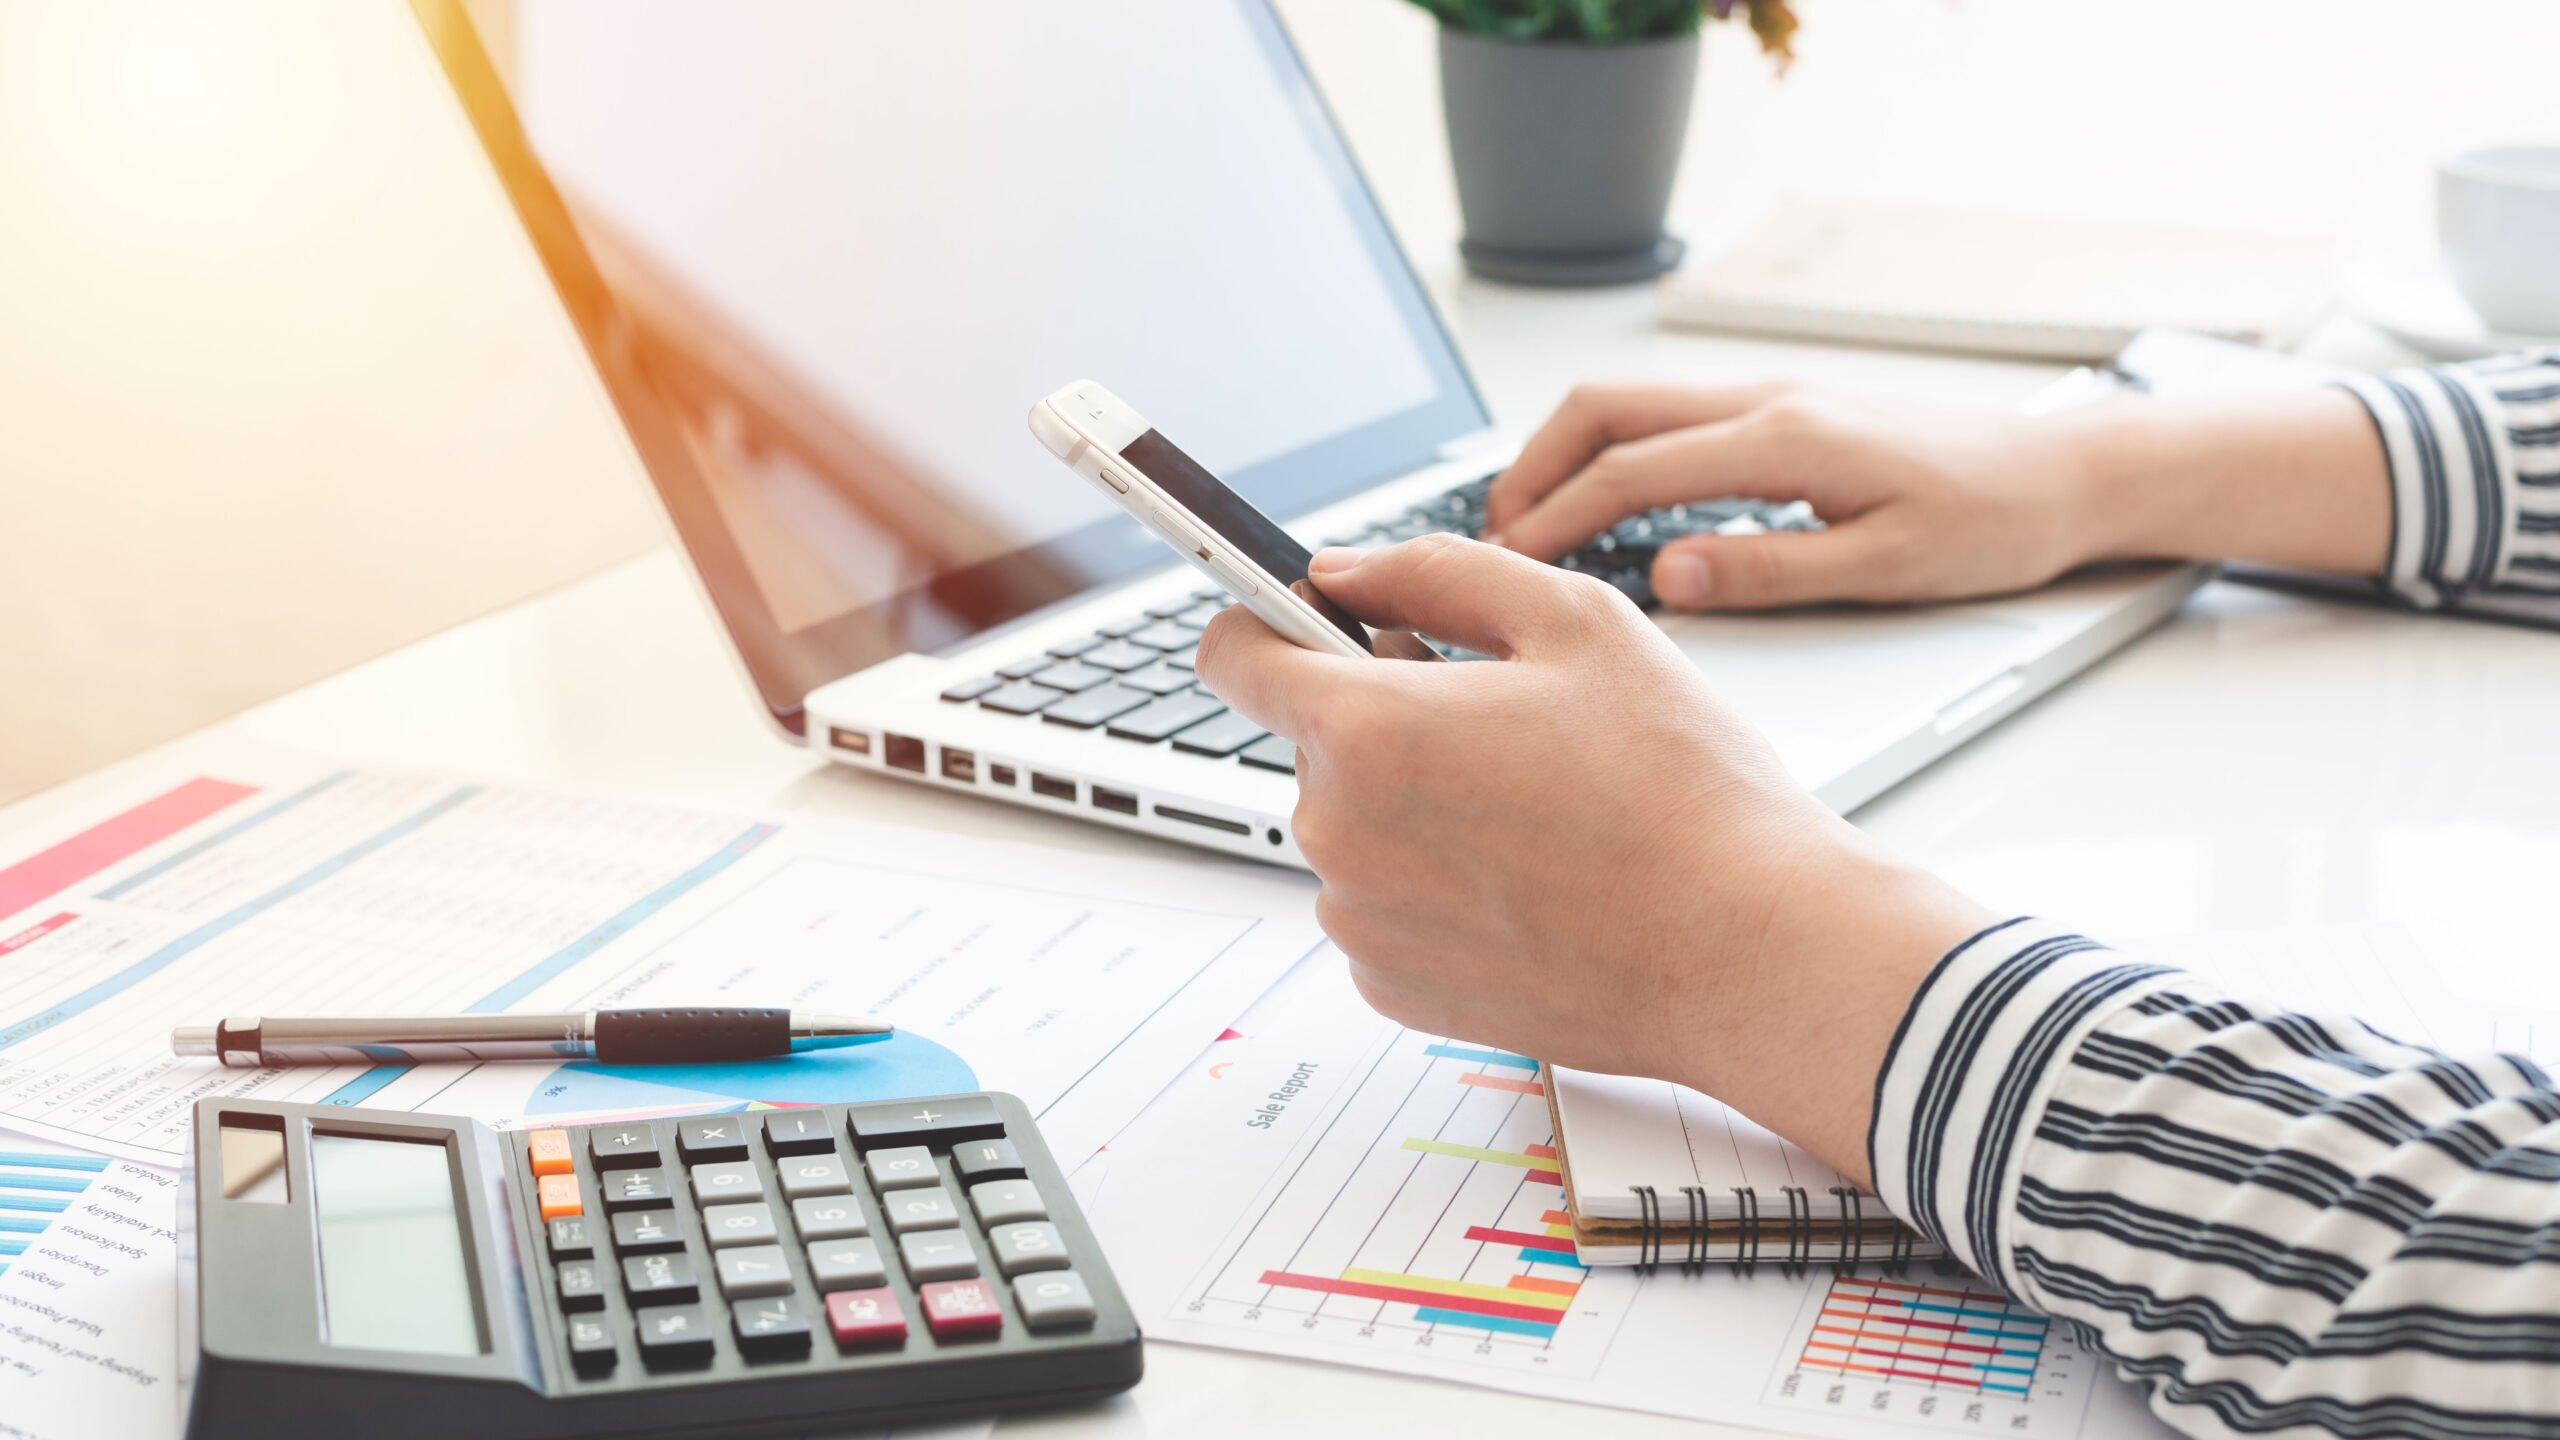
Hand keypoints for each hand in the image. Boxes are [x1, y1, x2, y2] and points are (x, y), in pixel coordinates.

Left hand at [1193, 535, 1991, 1181]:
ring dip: (1413, 807)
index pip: (1232, 655)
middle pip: (1313, 743)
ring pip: (1352, 827)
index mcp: (1366, 728)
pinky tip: (1529, 883)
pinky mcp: (1392, 987)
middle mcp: (1337, 832)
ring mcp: (1359, 920)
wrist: (1745, 949)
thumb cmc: (1680, 788)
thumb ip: (1434, 573)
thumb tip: (1343, 571)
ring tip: (1536, 813)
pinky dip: (1433, 887)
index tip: (1318, 624)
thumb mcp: (1574, 622)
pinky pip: (1381, 906)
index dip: (1273, 624)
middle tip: (1504, 725)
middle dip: (1385, 720)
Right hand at [1482, 381, 2389, 608]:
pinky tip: (1601, 504)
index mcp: (1786, 440)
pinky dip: (1609, 452)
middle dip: (1531, 467)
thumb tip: (1668, 579)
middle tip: (1488, 537)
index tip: (1503, 561)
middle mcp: (1769, 402)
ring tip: (1524, 523)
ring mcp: (1773, 398)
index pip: (1631, 469)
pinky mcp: (1783, 412)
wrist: (2066, 476)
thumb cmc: (1992, 524)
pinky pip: (1667, 419)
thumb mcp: (1884, 570)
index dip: (1555, 516)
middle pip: (1606, 408)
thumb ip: (1768, 572)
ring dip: (1564, 455)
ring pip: (1630, 404)